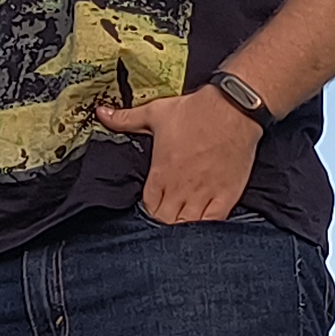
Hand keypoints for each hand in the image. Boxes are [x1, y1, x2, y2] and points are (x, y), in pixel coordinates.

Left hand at [92, 85, 258, 223]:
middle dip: (164, 219)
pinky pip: (213, 223)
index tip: (156, 202)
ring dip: (183, 225)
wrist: (233, 108)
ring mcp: (204, 194)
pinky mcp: (227, 195)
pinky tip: (205, 221)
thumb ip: (125, 118)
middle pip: (165, 221)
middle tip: (170, 212)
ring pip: (187, 226)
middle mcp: (180, 188)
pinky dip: (207, 227)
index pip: (148, 206)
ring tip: (185, 218)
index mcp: (161, 173)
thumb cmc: (195, 110)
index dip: (150, 207)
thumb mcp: (155, 112)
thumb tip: (101, 113)